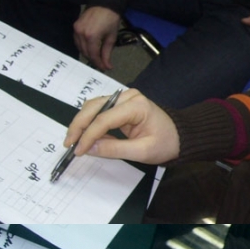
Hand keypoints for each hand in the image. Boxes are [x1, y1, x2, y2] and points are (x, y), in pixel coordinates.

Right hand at [65, 88, 179, 164]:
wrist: (179, 137)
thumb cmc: (166, 144)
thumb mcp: (142, 151)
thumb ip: (115, 149)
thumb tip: (89, 149)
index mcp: (137, 106)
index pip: (104, 119)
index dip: (88, 135)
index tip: (77, 150)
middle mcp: (128, 97)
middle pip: (94, 107)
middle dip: (79, 126)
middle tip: (69, 144)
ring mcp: (123, 98)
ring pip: (93, 107)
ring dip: (81, 123)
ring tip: (75, 142)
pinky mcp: (120, 104)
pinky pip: (99, 111)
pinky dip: (90, 123)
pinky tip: (86, 137)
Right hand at [73, 6, 121, 69]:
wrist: (104, 4)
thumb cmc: (111, 20)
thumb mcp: (111, 38)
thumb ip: (107, 53)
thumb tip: (107, 66)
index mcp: (91, 36)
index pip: (93, 55)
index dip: (99, 63)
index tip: (104, 68)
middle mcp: (81, 33)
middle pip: (85, 52)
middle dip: (93, 60)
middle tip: (101, 65)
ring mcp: (76, 29)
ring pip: (80, 48)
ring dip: (88, 54)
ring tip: (96, 58)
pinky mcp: (75, 26)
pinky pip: (77, 41)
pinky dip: (83, 47)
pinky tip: (90, 49)